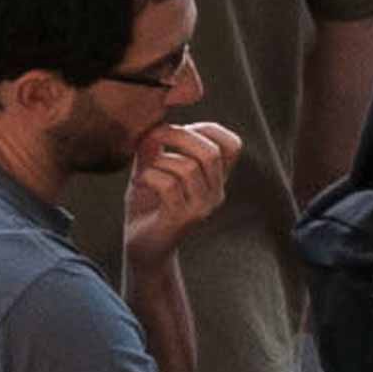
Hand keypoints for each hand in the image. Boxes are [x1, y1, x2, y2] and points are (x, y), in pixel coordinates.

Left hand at [119, 118, 242, 259]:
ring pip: (188, 168)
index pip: (232, 146)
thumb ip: (155, 148)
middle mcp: (216, 193)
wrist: (142, 247)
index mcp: (216, 179)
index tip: (182, 128)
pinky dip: (149, 176)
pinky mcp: (182, 219)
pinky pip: (169, 185)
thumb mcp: (153, 168)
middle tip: (153, 136)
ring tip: (144, 169)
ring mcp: (202, 208)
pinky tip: (139, 182)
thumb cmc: (148, 205)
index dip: (208, 129)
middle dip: (179, 136)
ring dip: (159, 161)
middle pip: (210, 153)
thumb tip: (154, 124)